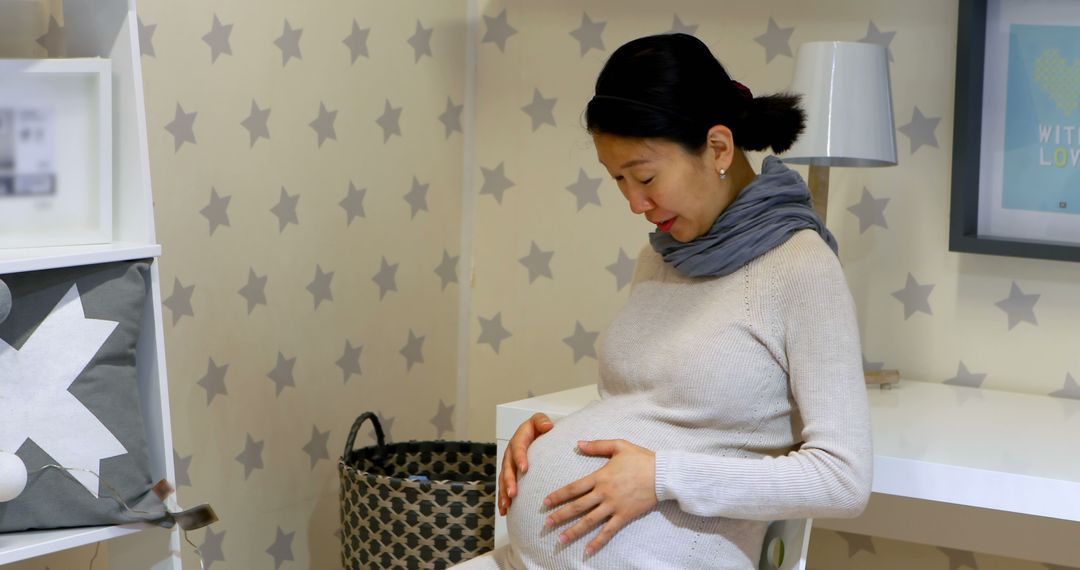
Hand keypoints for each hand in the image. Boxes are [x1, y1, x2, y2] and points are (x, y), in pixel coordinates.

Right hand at [498, 412, 554, 515]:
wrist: (534, 433)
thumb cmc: (538, 428)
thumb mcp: (540, 421)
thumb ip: (542, 421)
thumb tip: (547, 426)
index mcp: (518, 440)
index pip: (518, 448)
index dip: (520, 458)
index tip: (524, 469)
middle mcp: (510, 453)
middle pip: (507, 468)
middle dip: (509, 481)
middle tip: (513, 494)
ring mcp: (509, 465)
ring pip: (503, 480)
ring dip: (504, 493)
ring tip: (506, 506)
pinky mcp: (510, 474)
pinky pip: (504, 487)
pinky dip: (504, 499)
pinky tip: (504, 511)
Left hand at [543, 439, 656, 554]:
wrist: (662, 474)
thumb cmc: (641, 459)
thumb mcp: (618, 446)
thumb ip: (597, 445)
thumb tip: (579, 443)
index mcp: (600, 477)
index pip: (574, 488)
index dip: (558, 495)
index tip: (546, 502)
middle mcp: (604, 493)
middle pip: (577, 506)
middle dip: (560, 515)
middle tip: (546, 524)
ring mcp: (613, 506)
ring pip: (589, 521)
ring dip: (573, 531)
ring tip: (560, 540)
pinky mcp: (624, 516)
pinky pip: (608, 531)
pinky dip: (598, 541)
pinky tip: (587, 550)